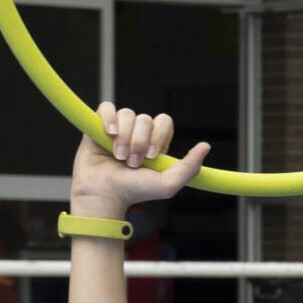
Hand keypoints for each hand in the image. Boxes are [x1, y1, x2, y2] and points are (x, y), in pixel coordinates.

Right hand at [69, 102, 210, 218]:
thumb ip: (189, 167)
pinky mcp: (97, 127)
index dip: (158, 135)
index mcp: (155, 143)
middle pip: (145, 119)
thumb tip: (205, 145)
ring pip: (127, 114)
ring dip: (124, 137)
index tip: (152, 156)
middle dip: (139, 141)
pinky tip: (108, 133)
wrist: (104, 195)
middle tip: (132, 163)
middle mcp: (137, 134)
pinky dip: (108, 118)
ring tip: (118, 157)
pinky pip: (106, 108)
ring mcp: (118, 130)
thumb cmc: (134, 192)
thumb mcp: (167, 184)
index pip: (163, 121)